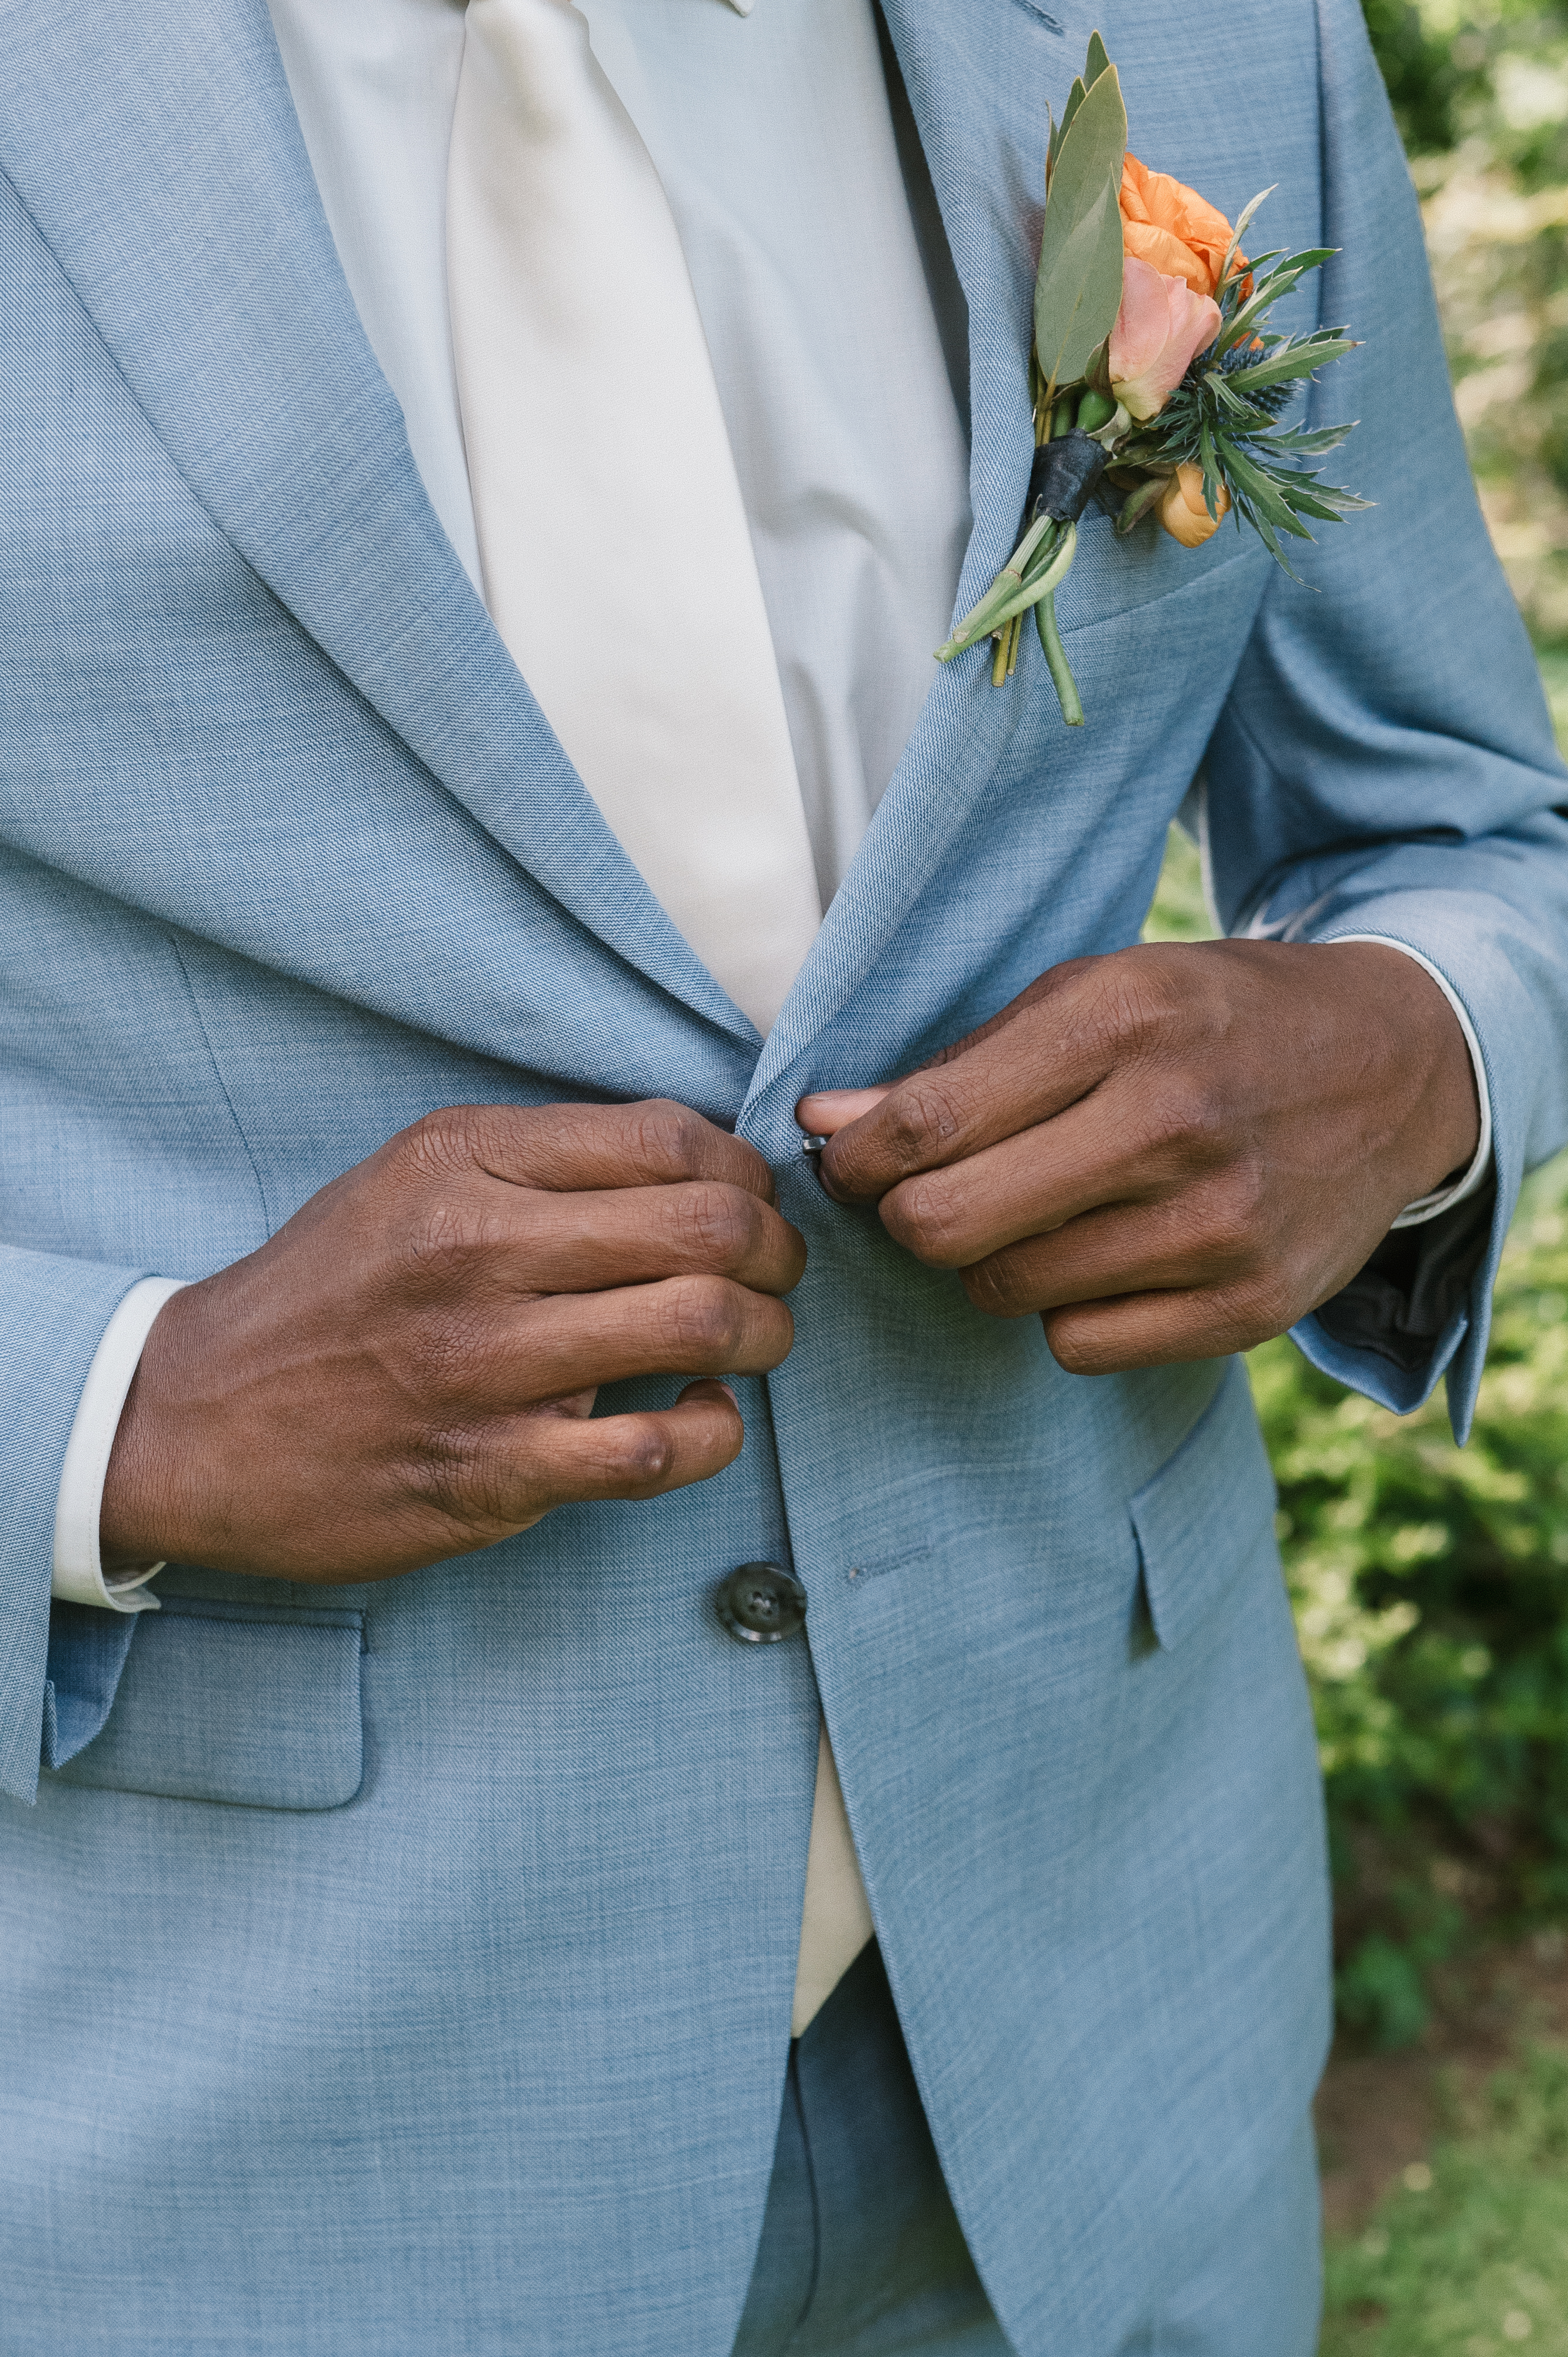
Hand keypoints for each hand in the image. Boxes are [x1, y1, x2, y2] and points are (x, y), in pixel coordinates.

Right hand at [101, 1101, 804, 1583]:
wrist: (191, 1419)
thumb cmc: (325, 1292)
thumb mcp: (410, 1178)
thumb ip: (539, 1160)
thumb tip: (693, 1162)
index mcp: (463, 1164)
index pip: (667, 1139)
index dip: (744, 1170)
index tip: (749, 1201)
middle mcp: (478, 1252)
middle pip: (708, 1225)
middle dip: (779, 1251)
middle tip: (777, 1273)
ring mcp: (486, 1367)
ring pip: (701, 1325)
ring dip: (763, 1336)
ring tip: (753, 1343)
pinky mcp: (491, 1473)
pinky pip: (653, 1451)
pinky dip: (711, 1434)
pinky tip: (701, 1418)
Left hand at [798, 940, 1478, 1374]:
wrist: (1395, 1066)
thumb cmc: (1211, 1022)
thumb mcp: (1094, 996)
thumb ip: (958, 1066)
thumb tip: (824, 1126)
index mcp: (1122, 1020)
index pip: (928, 1123)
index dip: (859, 1161)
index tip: (854, 1165)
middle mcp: (1173, 1121)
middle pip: (949, 1225)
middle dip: (911, 1221)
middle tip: (929, 1199)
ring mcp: (1220, 1223)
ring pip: (1008, 1291)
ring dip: (992, 1263)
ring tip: (1035, 1215)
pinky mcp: (1253, 1305)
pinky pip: (1081, 1345)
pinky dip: (1067, 1312)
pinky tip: (1103, 1258)